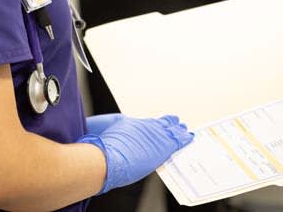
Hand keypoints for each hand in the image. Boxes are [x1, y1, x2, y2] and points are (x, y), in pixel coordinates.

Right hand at [77, 114, 192, 194]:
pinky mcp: (163, 147)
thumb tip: (93, 131)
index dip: (151, 124)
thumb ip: (105, 134)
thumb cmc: (100, 149)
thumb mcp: (99, 134)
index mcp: (129, 123)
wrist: (105, 159)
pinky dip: (184, 138)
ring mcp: (154, 137)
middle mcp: (142, 127)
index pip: (144, 124)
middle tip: (175, 122)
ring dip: (177, 129)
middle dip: (167, 124)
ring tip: (184, 128)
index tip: (155, 124)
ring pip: (170, 130)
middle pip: (159, 124)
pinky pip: (178, 140)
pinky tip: (189, 136)